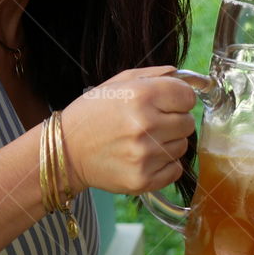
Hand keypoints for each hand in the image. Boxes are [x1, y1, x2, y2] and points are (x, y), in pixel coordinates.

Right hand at [61, 65, 196, 194]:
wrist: (65, 151)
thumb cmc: (92, 113)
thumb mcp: (118, 83)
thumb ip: (154, 75)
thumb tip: (184, 77)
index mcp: (141, 96)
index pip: (188, 97)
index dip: (180, 99)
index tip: (168, 102)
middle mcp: (145, 125)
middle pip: (188, 123)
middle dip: (174, 121)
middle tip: (152, 123)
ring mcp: (145, 155)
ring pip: (182, 147)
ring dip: (168, 143)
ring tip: (144, 141)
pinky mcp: (142, 179)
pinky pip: (175, 170)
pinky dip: (165, 165)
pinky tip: (145, 158)